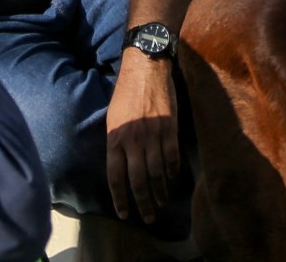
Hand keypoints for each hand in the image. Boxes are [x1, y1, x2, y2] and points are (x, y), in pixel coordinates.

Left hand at [107, 48, 181, 222]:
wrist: (145, 68)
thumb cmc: (125, 94)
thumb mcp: (112, 119)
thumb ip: (116, 143)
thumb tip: (120, 168)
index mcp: (115, 138)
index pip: (115, 177)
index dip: (120, 198)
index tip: (125, 214)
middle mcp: (133, 140)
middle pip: (138, 181)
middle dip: (143, 203)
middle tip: (148, 218)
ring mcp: (152, 135)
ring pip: (157, 173)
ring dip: (160, 192)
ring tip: (162, 203)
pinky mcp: (170, 128)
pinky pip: (172, 157)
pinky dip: (173, 172)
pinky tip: (173, 181)